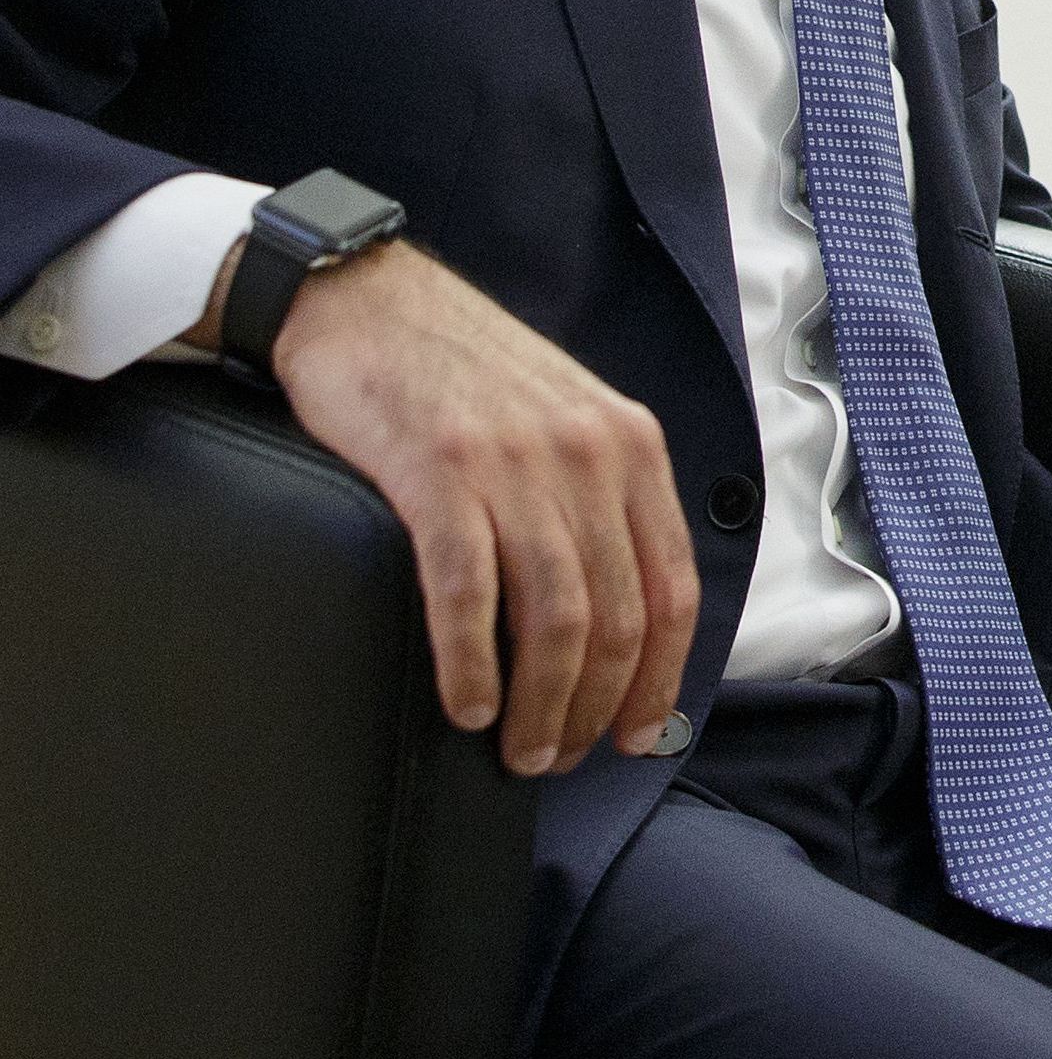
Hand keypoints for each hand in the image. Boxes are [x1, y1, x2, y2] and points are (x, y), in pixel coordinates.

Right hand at [197, 240, 701, 778]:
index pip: (674, 588)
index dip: (661, 678)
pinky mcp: (438, 472)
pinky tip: (467, 705)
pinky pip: (467, 594)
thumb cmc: (467, 374)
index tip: (639, 735)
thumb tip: (624, 617)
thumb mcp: (570, 420)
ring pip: (555, 619)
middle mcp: (589, 454)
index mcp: (633, 447)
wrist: (369, 301)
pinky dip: (471, 665)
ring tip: (520, 750)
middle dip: (596, 708)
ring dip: (541, 705)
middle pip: (618, 618)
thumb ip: (604, 500)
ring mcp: (514, 463)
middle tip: (563, 757)